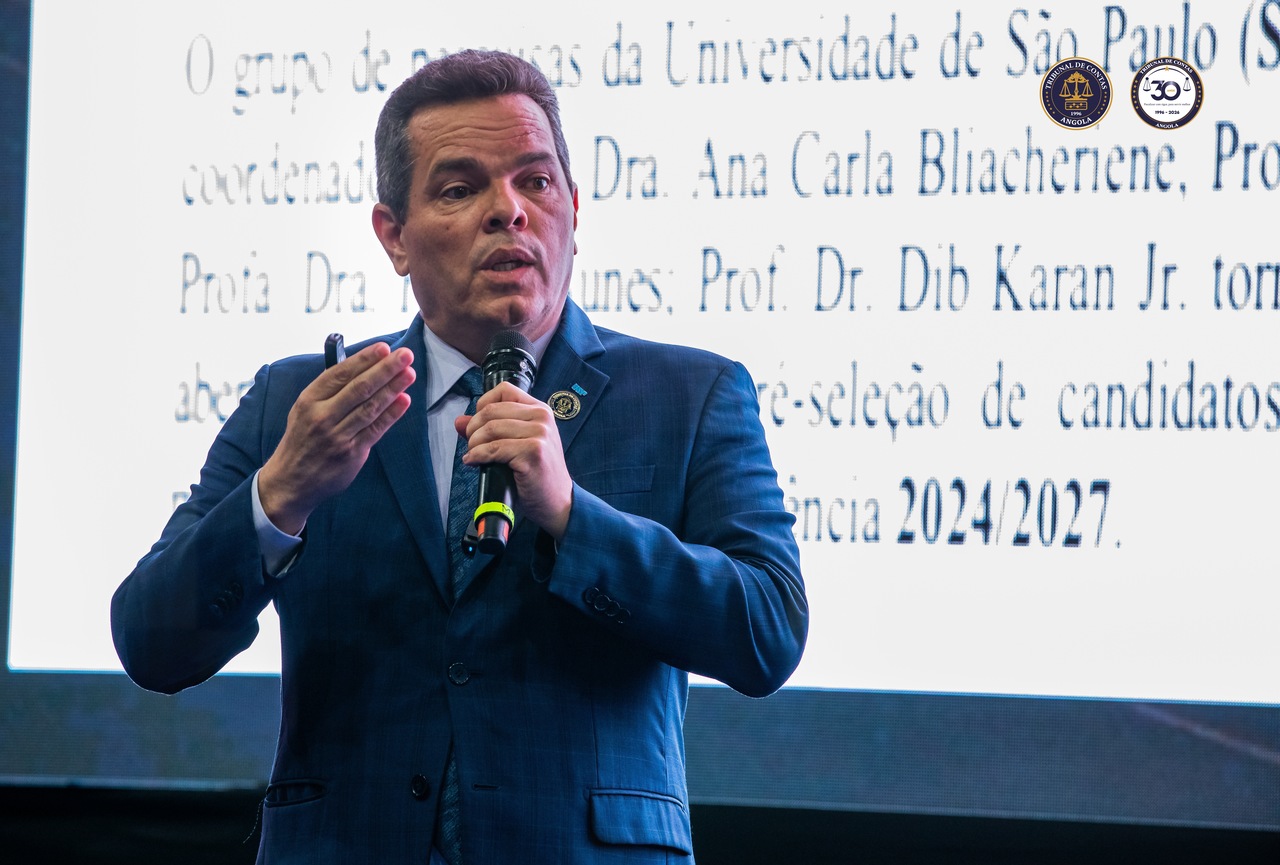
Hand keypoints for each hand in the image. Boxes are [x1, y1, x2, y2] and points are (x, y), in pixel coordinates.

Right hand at [259, 343, 414, 534]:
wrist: (291, 481)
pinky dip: (391, 414)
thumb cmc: (302, 439)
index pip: (340, 374)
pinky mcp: (351, 453)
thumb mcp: (304, 409)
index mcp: (309, 400)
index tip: (384, 347)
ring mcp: (337, 436)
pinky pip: (376, 429)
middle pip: (359, 388)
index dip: (364, 359)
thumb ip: (329, 391)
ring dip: (393, 388)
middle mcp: (322, 416)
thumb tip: (362, 367)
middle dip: (385, 369)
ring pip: (370, 407)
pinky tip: (404, 400)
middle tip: (405, 355)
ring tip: (410, 373)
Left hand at [456, 382, 572, 539]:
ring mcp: (539, 434)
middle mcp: (542, 418)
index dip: (483, 404)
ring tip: (473, 455)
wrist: (558, 501)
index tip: (478, 423)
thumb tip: (459, 421)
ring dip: (474, 444)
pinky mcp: (532, 452)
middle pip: (492, 410)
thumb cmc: (538, 474)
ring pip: (490, 428)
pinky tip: (474, 461)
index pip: (504, 390)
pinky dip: (477, 455)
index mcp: (540, 410)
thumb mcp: (517, 445)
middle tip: (471, 444)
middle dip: (473, 428)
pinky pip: (493, 448)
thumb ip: (490, 429)